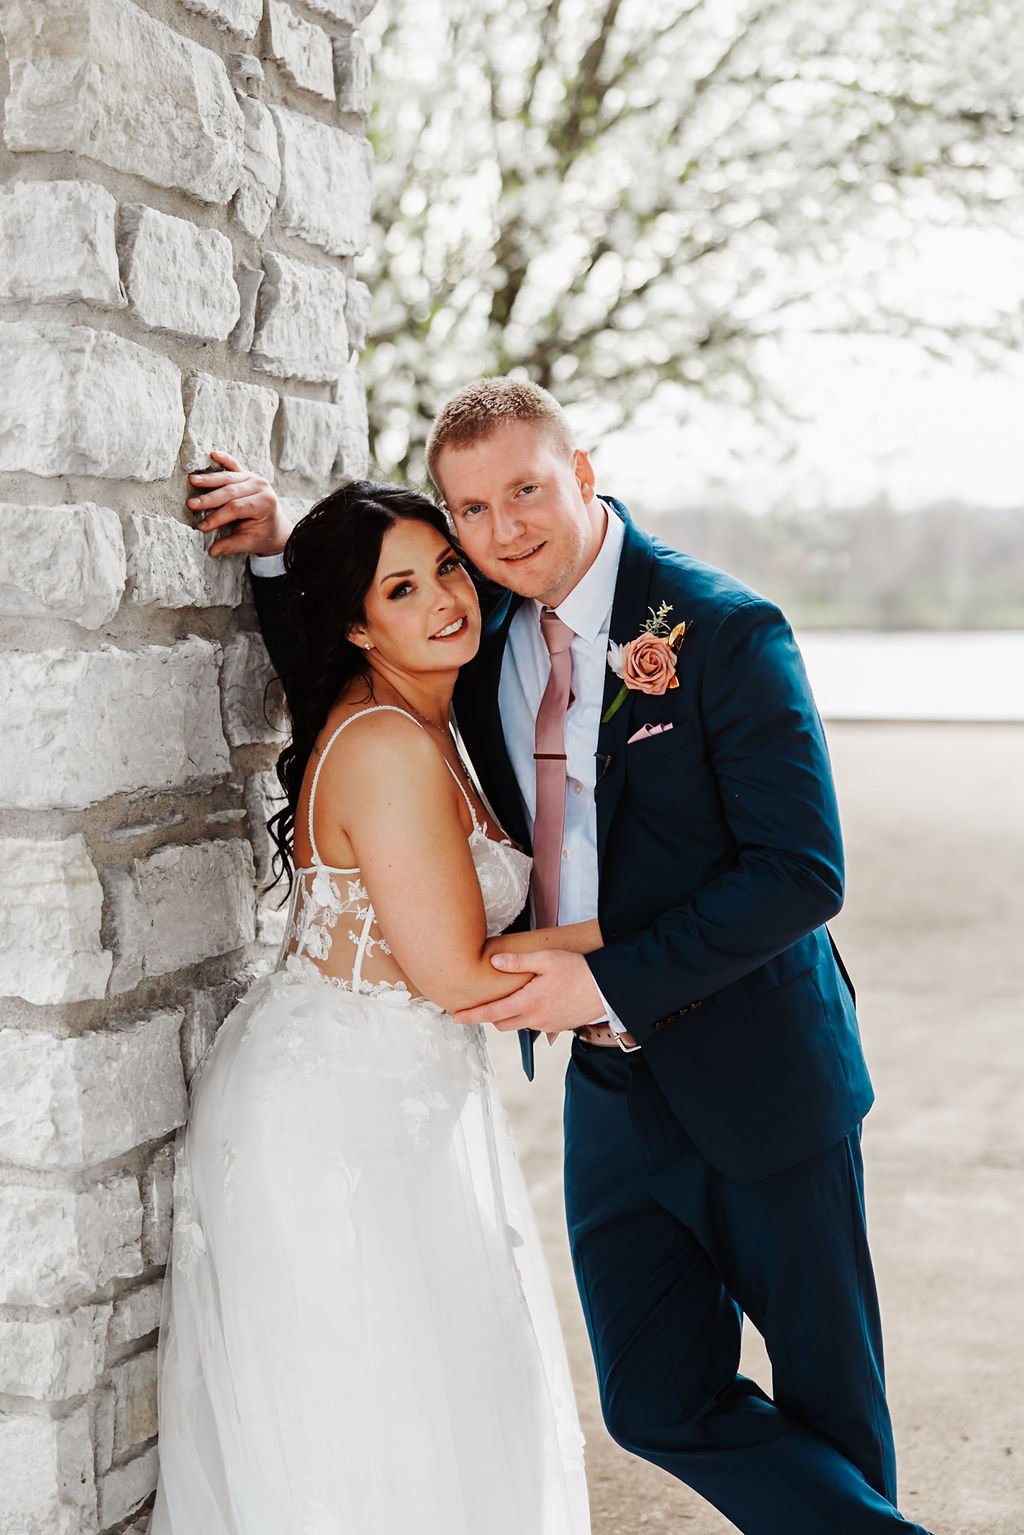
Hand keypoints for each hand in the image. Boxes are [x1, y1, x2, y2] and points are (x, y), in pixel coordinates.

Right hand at [186, 450, 292, 557]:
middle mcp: (261, 487)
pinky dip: (224, 459)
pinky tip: (213, 454)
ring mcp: (254, 478)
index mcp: (265, 503)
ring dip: (209, 479)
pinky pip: (234, 465)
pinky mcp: (247, 474)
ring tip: (192, 480)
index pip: (236, 508)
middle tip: (191, 504)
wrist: (276, 526)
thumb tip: (212, 551)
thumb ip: (231, 545)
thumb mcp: (250, 543)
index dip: (217, 517)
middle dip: (209, 498)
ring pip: (229, 478)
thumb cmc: (262, 534)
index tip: (201, 527)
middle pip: (230, 491)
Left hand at [451, 950, 605, 1034]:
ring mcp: (547, 1026)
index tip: (455, 1017)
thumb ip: (518, 961)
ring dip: (510, 1016)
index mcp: (528, 1002)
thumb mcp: (547, 959)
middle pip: (502, 1023)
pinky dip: (528, 1016)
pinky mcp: (557, 1028)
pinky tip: (536, 1002)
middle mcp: (535, 1018)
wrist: (607, 989)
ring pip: (519, 1025)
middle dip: (490, 1016)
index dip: (471, 1016)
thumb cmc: (578, 970)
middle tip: (484, 1003)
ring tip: (512, 999)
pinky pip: (535, 1026)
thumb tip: (493, 962)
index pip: (492, 1013)